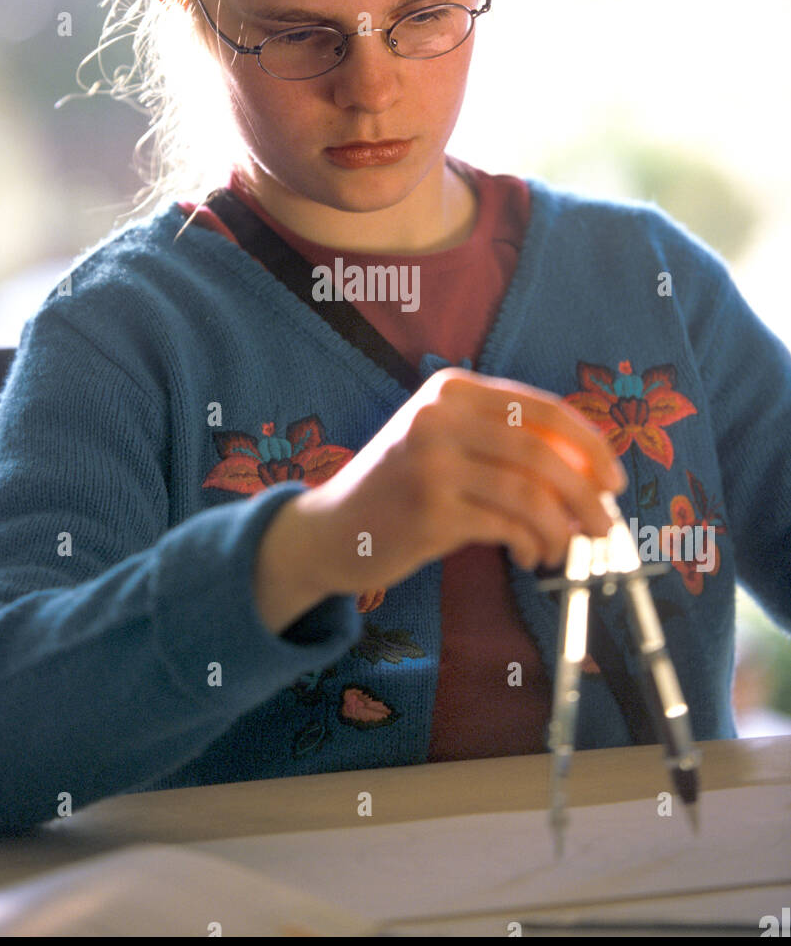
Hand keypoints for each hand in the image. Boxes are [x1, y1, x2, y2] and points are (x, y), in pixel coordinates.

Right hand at [259, 367, 626, 624]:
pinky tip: (530, 555)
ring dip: (561, 530)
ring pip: (529, 494)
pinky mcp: (429, 511)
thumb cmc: (402, 487)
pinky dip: (531, 544)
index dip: (589, 446)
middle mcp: (439, 417)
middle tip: (606, 527)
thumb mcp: (447, 443)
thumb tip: (591, 474)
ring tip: (562, 549)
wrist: (331, 529)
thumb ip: (506, 444)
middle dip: (586, 496)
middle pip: (542, 453)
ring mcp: (431, 463)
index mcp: (451, 390)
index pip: (541, 409)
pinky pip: (505, 527)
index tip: (614, 479)